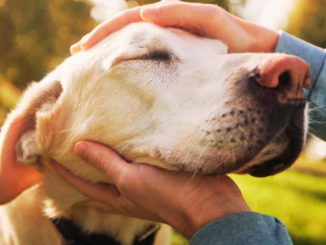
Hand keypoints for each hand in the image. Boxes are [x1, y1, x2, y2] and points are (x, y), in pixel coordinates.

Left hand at [51, 141, 249, 237]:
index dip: (64, 172)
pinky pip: (137, 156)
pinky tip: (128, 133)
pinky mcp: (159, 169)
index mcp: (118, 196)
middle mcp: (128, 189)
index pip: (83, 184)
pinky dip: (128, 146)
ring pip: (118, 165)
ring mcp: (145, 180)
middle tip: (70, 144)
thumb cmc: (167, 195)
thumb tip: (78, 148)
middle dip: (83, 163)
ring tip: (95, 135)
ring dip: (106, 153)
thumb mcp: (131, 179)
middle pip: (99, 176)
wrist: (209, 202)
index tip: (48, 155)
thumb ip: (106, 163)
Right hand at [70, 1, 278, 53]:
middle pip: (124, 37)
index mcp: (168, 22)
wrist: (255, 55)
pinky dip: (131, 72)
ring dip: (110, 59)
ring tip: (89, 72)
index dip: (104, 34)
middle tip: (76, 61)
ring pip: (133, 53)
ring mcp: (169, 53)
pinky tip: (120, 84)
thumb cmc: (235, 37)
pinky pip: (148, 68)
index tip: (83, 50)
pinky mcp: (177, 69)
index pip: (128, 24)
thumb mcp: (211, 21)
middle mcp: (164, 35)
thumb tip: (146, 14)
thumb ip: (182, 13)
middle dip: (99, 46)